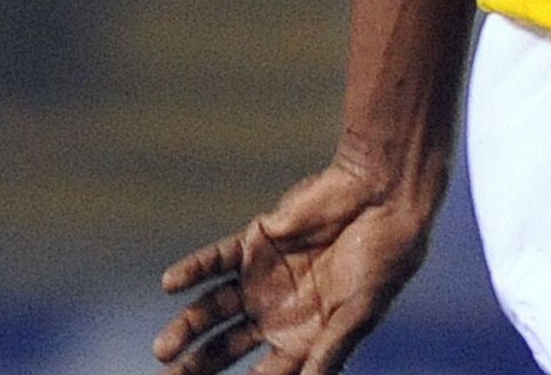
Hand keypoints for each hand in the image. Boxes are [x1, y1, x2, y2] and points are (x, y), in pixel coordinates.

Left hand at [153, 156, 438, 374]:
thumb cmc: (386, 256)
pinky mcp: (254, 243)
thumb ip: (329, 350)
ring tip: (164, 350)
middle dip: (197, 366)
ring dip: (187, 327)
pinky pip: (215, 261)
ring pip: (214, 309)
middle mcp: (279, 311)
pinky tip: (170, 284)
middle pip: (226, 347)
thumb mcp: (359, 311)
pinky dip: (192, 271)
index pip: (265, 373)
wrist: (383, 194)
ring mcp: (263, 277)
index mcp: (306, 334)